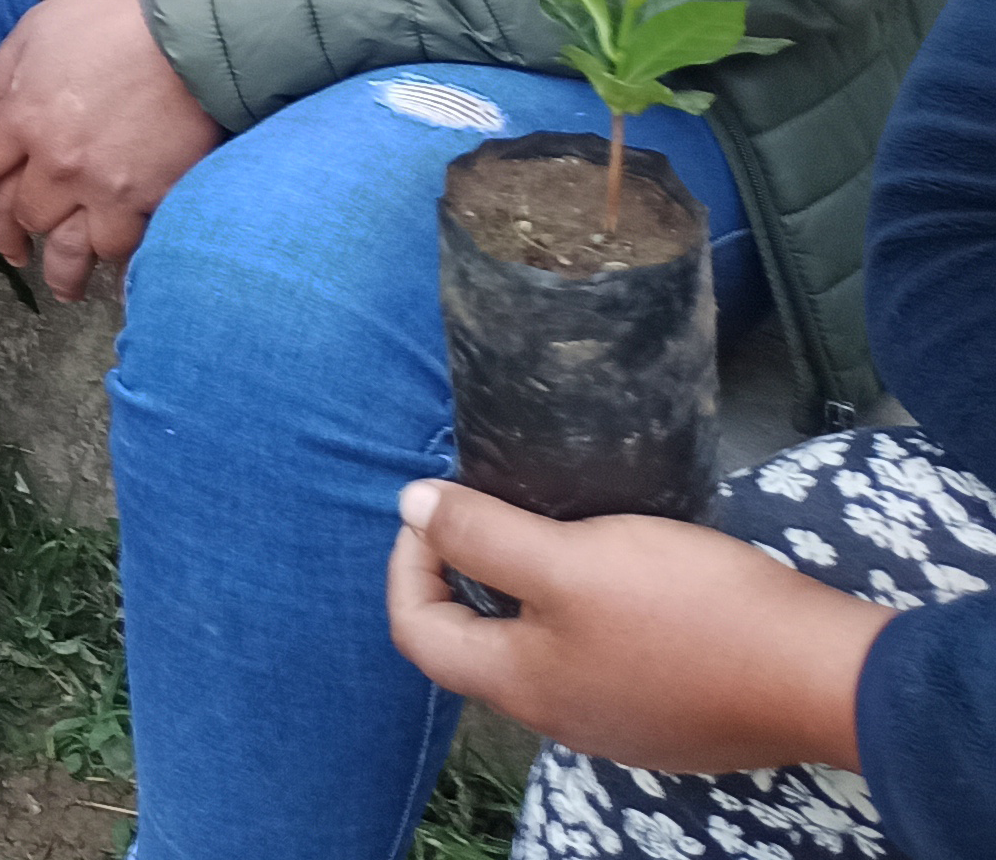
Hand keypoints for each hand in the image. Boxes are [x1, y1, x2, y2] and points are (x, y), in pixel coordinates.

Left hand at [0, 0, 215, 298]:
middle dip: (9, 233)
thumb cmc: (109, 20)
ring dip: (60, 271)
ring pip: (67, 248)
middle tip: (12, 248)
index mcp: (20, 118)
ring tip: (62, 285)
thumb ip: (2, 77)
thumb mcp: (34, 31)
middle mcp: (54, 162)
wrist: (189, 34)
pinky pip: (124, 248)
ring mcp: (102, 187)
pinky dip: (116, 263)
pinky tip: (113, 273)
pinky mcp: (149, 200)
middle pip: (18, 214)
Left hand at [386, 482, 886, 771]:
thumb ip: (483, 535)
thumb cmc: (686, 611)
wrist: (823, 676)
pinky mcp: (672, 716)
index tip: (435, 508)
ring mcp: (621, 725)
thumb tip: (410, 507)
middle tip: (486, 515)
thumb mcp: (571, 557)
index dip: (408, 564)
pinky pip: (601, 664)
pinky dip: (584, 617)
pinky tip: (618, 580)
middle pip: (475, 646)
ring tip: (551, 535)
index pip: (418, 631)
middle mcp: (561, 719)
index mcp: (520, 685)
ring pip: (541, 655)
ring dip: (526, 595)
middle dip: (464, 576)